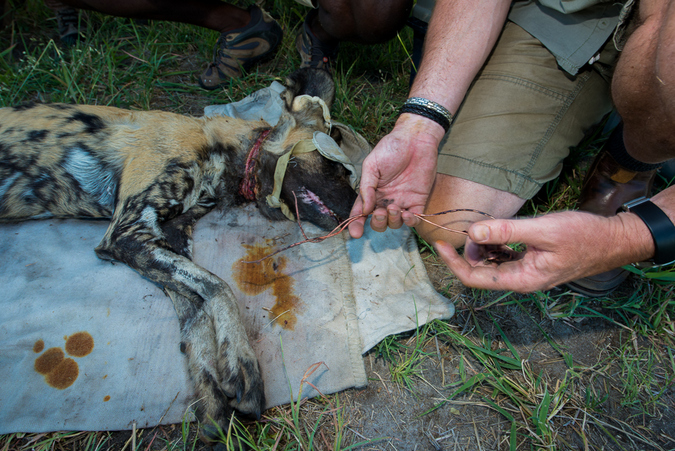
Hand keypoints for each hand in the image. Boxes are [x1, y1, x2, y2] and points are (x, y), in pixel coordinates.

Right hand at [348, 114, 443, 237]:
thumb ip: (367, 188)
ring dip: (393, 220)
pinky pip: (414, 220)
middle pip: (379, 222)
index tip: (355, 233)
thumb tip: (364, 210)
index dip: (356, 224)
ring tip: (394, 208)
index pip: (361, 212)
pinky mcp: (418, 201)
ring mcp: (402, 202)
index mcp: (372, 192)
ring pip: (395, 223)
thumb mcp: (372, 165)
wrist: (415, 139)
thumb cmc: (391, 148)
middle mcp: (386, 200)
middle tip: (380, 212)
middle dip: (377, 223)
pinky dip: (410, 221)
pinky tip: (408, 214)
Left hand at [434, 211, 653, 292]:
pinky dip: (495, 243)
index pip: (473, 277)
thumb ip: (507, 231)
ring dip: (482, 245)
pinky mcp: (531, 262)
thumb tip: (473, 231)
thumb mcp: (543, 230)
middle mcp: (520, 281)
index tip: (439, 242)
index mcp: (520, 280)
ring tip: (486, 224)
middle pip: (479, 270)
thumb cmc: (583, 236)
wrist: (614, 241)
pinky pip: (503, 256)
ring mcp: (525, 273)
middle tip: (470, 225)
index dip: (452, 261)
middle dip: (469, 249)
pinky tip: (499, 229)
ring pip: (490, 262)